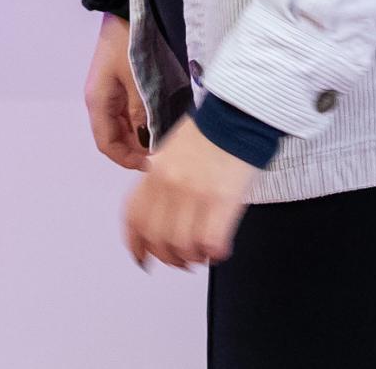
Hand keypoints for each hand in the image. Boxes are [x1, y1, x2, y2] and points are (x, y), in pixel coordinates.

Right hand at [83, 13, 148, 170]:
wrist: (127, 11)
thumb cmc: (131, 44)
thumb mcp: (137, 79)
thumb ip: (140, 111)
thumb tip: (144, 141)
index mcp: (98, 102)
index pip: (107, 144)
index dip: (126, 159)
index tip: (151, 166)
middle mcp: (100, 101)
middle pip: (114, 137)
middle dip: (134, 150)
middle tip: (161, 157)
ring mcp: (109, 92)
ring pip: (121, 126)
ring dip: (137, 138)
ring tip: (161, 144)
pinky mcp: (119, 84)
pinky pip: (127, 112)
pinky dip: (139, 123)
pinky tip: (156, 125)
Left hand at [123, 119, 257, 269]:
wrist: (241, 113)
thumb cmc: (212, 132)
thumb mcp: (173, 152)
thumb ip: (162, 182)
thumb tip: (162, 217)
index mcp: (154, 173)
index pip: (134, 219)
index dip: (136, 245)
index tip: (144, 259)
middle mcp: (169, 185)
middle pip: (158, 239)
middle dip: (169, 257)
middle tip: (182, 261)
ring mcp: (195, 193)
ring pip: (183, 245)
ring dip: (193, 257)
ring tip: (202, 255)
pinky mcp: (222, 199)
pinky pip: (211, 240)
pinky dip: (214, 252)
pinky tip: (220, 250)